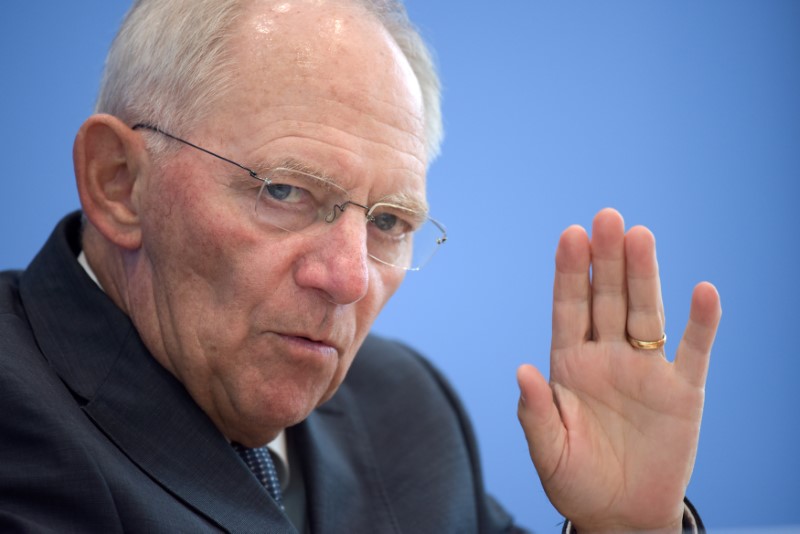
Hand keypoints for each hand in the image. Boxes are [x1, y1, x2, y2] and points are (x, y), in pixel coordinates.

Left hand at [517, 208, 720, 531]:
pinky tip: (703, 291)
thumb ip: (536, 413)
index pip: (569, 308)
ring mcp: (645, 370)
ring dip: (645, 276)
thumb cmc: (576, 480)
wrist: (620, 513)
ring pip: (646, 313)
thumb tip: (523, 371)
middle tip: (607, 217)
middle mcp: (607, 356)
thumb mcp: (549, 452)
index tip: (570, 235)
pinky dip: (700, 324)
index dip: (571, 273)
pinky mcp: (682, 392)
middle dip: (607, 260)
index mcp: (570, 364)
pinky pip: (693, 352)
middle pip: (608, 299)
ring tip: (641, 236)